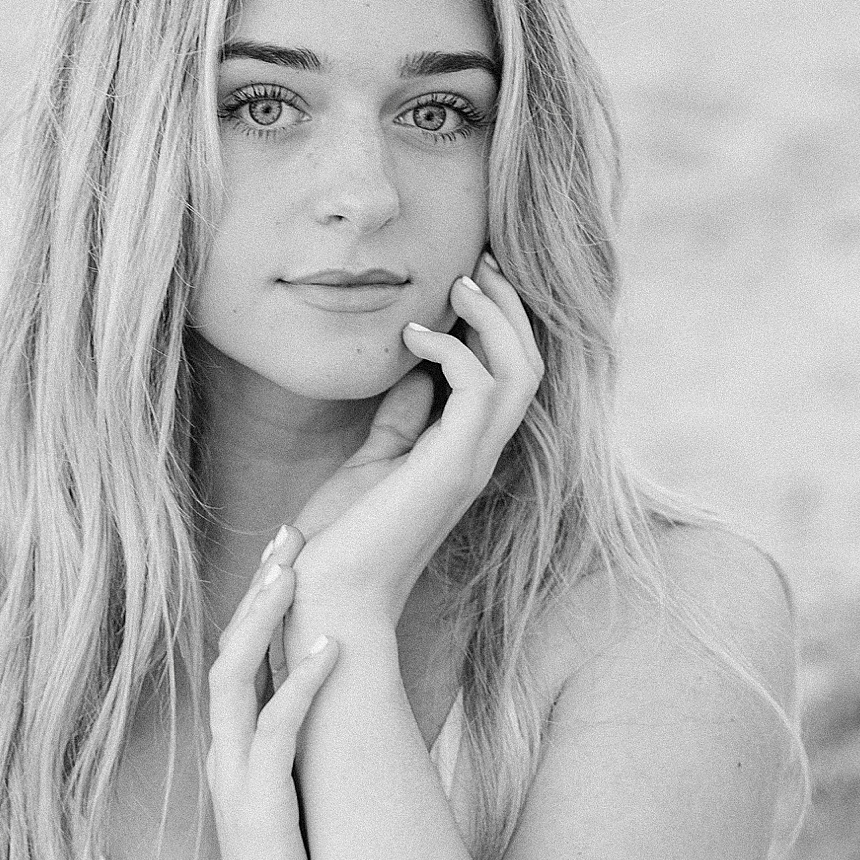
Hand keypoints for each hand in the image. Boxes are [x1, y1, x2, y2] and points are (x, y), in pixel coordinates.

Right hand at [205, 536, 339, 859]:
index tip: (291, 556)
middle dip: (257, 592)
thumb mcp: (307, 812)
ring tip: (296, 569)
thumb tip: (350, 725)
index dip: (260, 607)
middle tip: (289, 534)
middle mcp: (225, 759)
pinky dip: (300, 686)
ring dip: (264, 620)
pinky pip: (274, 732)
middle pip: (227, 652)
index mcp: (235, 756)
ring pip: (234, 678)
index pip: (238, 662)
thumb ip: (311, 767)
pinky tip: (331, 649)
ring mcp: (236, 782)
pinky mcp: (259, 809)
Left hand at [283, 252, 543, 649]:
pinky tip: (414, 334)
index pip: (508, 379)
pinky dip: (455, 350)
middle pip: (530, 367)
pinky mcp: (450, 469)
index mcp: (464, 456)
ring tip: (457, 283)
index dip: (499, 325)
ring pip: (521, 373)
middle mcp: (479, 458)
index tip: (469, 279)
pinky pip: (481, 390)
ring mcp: (470, 464)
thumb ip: (400, 421)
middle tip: (478, 262)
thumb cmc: (342, 540)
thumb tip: (412, 374)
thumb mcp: (372, 461)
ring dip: (494, 319)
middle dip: (509, 308)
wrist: (329, 596)